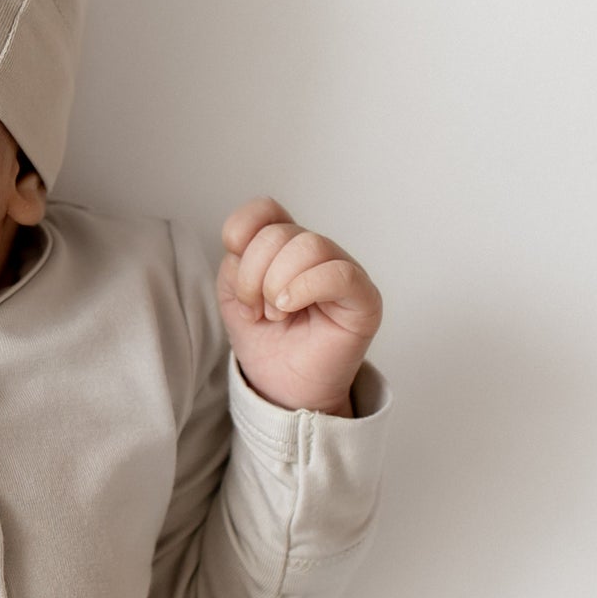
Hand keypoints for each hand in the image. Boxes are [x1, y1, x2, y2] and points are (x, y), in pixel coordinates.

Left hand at [215, 195, 382, 414]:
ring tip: (277, 314)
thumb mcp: (233, 296)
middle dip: (253, 275)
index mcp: (284, 246)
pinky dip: (305, 287)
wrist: (283, 387)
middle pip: (278, 233)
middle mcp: (315, 251)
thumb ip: (236, 262)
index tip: (237, 278)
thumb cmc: (265, 342)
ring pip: (308, 245)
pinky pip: (339, 273)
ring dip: (277, 285)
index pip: (265, 210)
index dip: (241, 234)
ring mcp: (341, 271)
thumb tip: (246, 243)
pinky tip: (290, 307)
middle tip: (257, 309)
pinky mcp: (363, 297)